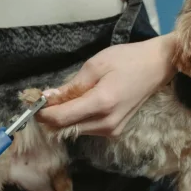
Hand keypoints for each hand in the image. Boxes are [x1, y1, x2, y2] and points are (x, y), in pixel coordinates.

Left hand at [37, 33, 177, 136]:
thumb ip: (71, 86)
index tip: (33, 103)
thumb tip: (48, 98)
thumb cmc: (126, 60)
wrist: (156, 67)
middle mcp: (106, 123)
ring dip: (64, 118)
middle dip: (51, 116)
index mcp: (101, 104)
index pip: (61, 119)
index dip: (42, 113)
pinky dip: (77, 118)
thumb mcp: (95, 66)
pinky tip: (79, 103)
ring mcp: (112, 130)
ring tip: (63, 98)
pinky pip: (87, 128)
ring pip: (75, 130)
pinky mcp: (115, 131)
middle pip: (66, 128)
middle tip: (44, 99)